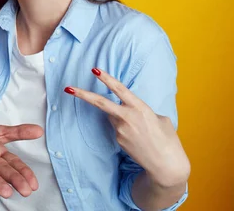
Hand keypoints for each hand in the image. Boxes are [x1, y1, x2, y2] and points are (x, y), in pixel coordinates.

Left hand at [65, 68, 189, 187]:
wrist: (165, 165)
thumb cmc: (167, 139)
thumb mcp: (160, 118)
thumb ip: (141, 110)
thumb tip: (130, 110)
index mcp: (140, 108)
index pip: (120, 90)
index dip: (107, 79)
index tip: (94, 70)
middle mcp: (127, 117)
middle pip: (100, 103)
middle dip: (83, 94)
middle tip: (67, 88)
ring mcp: (120, 130)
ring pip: (112, 116)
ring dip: (120, 117)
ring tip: (140, 130)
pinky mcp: (117, 140)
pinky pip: (117, 128)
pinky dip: (124, 128)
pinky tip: (138, 138)